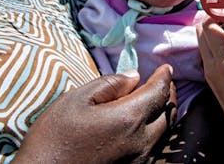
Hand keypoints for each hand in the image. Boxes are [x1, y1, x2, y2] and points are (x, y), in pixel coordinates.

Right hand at [14, 65, 176, 163]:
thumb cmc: (54, 137)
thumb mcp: (76, 100)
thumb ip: (108, 85)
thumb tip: (134, 77)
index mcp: (128, 119)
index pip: (158, 93)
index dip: (164, 77)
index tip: (165, 68)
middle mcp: (140, 142)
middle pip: (167, 114)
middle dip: (169, 95)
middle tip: (164, 83)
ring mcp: (138, 160)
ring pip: (163, 133)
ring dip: (164, 114)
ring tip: (157, 101)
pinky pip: (153, 148)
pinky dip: (157, 131)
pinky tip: (146, 125)